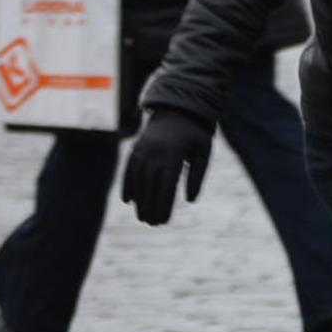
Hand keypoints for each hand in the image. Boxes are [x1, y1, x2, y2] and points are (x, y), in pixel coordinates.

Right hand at [123, 109, 215, 225]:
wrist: (177, 108)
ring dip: (139, 200)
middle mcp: (155, 151)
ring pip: (138, 179)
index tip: (164, 220)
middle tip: (153, 224)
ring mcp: (143, 149)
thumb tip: (190, 199)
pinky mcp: (136, 148)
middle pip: (150, 184)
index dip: (164, 203)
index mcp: (174, 152)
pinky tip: (128, 201)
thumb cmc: (195, 134)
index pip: (167, 184)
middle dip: (151, 206)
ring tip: (142, 218)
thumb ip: (198, 176)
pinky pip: (129, 169)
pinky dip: (127, 185)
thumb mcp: (204, 152)